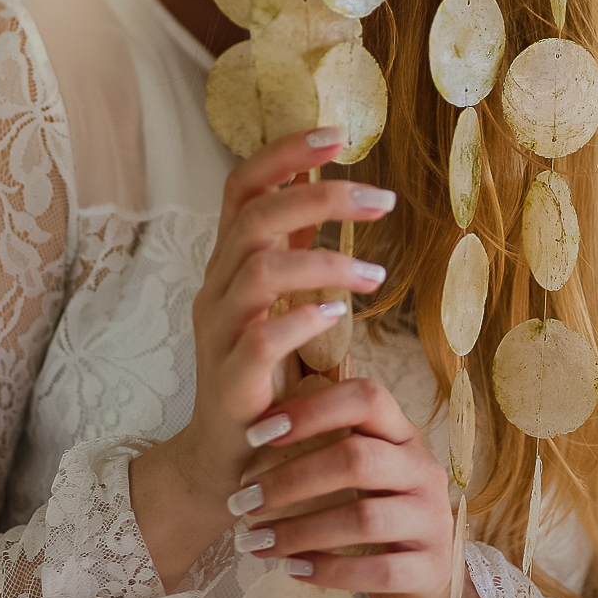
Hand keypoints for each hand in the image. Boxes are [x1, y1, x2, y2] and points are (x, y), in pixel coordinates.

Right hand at [178, 126, 392, 513]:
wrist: (225, 463)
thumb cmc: (261, 377)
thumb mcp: (274, 302)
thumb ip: (288, 246)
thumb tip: (314, 180)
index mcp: (228, 263)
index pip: (242, 186)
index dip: (284, 153)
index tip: (338, 134)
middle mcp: (216, 287)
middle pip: (253, 217)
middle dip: (319, 197)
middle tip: (382, 199)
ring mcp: (219, 333)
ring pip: (258, 270)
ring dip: (323, 262)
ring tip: (375, 275)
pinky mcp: (230, 381)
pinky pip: (261, 338)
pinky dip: (302, 319)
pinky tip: (341, 314)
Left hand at [232, 377, 484, 597]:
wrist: (426, 578)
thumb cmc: (377, 508)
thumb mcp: (364, 467)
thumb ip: (327, 441)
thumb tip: (252, 425)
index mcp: (401, 433)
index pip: (365, 398)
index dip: (310, 410)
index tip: (256, 433)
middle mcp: (421, 468)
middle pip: (357, 459)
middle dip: (290, 480)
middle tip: (242, 500)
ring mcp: (431, 518)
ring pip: (364, 519)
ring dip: (299, 530)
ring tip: (254, 540)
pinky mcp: (430, 568)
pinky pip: (377, 570)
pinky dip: (328, 571)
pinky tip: (291, 569)